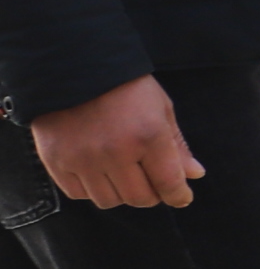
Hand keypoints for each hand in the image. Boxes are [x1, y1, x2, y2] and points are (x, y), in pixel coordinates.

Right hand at [35, 75, 201, 210]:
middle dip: (152, 195)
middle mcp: (115, 152)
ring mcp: (83, 159)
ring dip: (121, 194)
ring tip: (124, 174)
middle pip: (139, 198)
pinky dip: (92, 189)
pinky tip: (98, 172)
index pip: (168, 183)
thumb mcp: (161, 107)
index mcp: (148, 135)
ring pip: (108, 201)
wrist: (73, 67)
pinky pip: (79, 194)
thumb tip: (195, 175)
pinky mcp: (56, 162)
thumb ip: (177, 145)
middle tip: (153, 183)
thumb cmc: (125, 86)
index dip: (179, 196)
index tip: (182, 198)